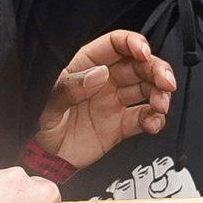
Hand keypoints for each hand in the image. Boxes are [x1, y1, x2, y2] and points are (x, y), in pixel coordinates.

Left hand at [33, 29, 175, 169]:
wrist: (40, 158)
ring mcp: (113, 102)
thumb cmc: (36, 123)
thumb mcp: (46, 101)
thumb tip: (100, 74)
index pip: (115, 44)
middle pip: (139, 65)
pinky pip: (143, 118)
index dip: (133, 44)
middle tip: (166, 82)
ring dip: (160, 94)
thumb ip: (71, 87)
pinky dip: (154, 119)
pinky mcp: (120, 126)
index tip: (144, 53)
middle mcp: (103, 80)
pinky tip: (153, 123)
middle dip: (157, 70)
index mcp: (85, 65)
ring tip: (161, 106)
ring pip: (147, 89)